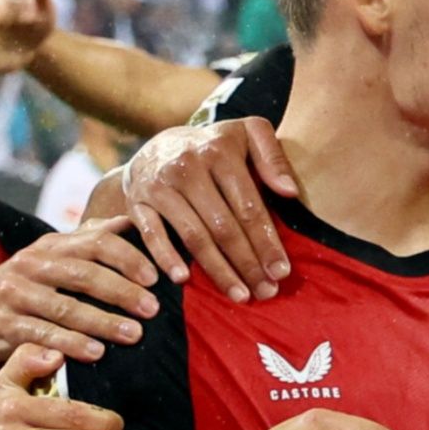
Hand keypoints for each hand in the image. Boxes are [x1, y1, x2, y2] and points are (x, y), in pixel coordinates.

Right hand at [0, 221, 161, 363]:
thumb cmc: (22, 287)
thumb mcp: (50, 258)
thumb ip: (87, 241)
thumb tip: (128, 221)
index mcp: (51, 246)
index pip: (95, 242)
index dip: (128, 257)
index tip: (157, 277)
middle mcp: (32, 264)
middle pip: (83, 273)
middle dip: (122, 291)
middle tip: (153, 309)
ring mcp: (15, 293)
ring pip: (64, 306)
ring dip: (103, 321)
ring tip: (134, 335)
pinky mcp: (3, 323)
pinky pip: (41, 333)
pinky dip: (70, 343)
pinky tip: (96, 354)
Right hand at [123, 119, 300, 301]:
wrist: (156, 148)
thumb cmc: (213, 148)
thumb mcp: (246, 134)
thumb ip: (273, 156)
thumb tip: (290, 192)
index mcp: (219, 151)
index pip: (248, 206)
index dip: (267, 242)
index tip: (282, 271)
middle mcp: (187, 167)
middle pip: (223, 226)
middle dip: (248, 263)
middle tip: (266, 292)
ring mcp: (160, 185)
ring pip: (193, 236)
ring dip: (218, 270)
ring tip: (240, 295)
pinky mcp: (138, 202)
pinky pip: (153, 235)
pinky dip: (166, 258)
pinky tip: (184, 280)